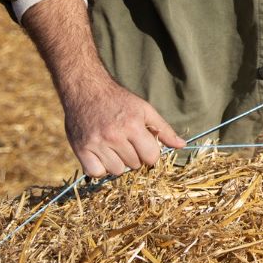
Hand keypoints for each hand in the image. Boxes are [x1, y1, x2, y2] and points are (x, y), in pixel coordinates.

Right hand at [60, 75, 185, 177]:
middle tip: (127, 143)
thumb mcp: (144, 109)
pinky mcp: (81, 149)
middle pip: (134, 165)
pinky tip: (102, 155)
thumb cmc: (118, 100)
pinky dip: (100, 168)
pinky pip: (96, 173)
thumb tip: (181, 145)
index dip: (150, 154)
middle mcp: (114, 136)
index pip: (151, 157)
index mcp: (133, 125)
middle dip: (134, 156)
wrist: (86, 90)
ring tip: (114, 148)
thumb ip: (163, 129)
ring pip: (116, 171)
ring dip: (117, 163)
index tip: (145, 146)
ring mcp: (96, 143)